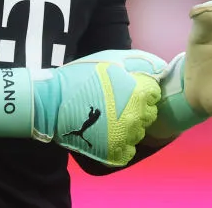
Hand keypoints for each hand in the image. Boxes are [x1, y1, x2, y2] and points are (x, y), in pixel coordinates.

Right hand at [0, 50, 163, 167]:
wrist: (50, 102)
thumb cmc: (80, 77)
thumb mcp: (109, 58)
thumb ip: (138, 61)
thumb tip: (160, 68)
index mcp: (137, 91)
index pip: (154, 93)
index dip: (141, 89)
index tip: (127, 88)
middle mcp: (135, 115)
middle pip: (148, 114)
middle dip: (136, 108)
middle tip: (116, 103)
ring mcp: (125, 136)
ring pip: (138, 133)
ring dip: (128, 126)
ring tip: (109, 117)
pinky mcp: (113, 152)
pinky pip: (128, 151)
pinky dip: (121, 145)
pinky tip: (108, 134)